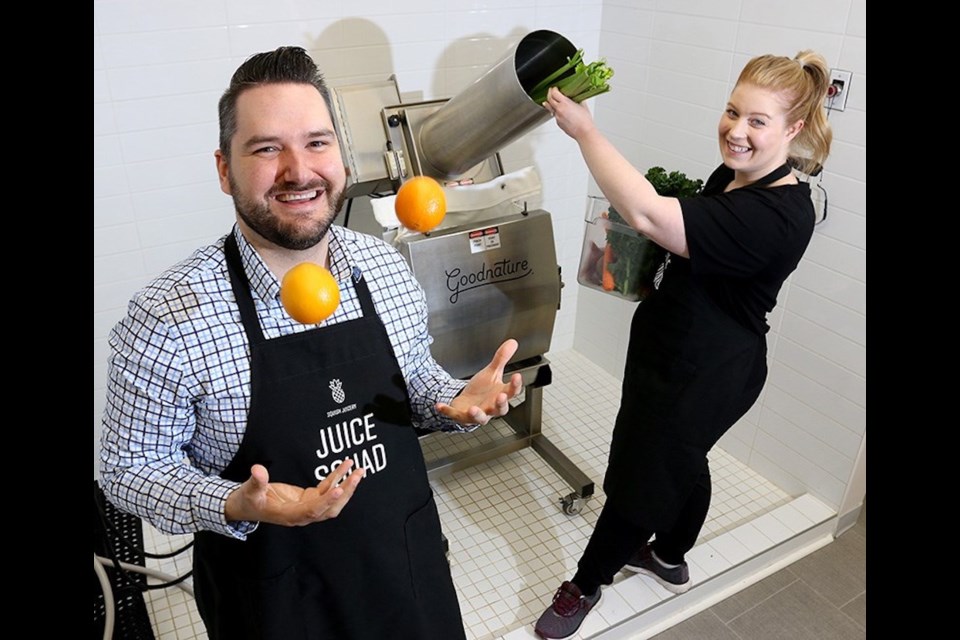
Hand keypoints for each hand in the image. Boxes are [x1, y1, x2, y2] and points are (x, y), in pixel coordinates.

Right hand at [225, 459, 364, 526]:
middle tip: (357, 475)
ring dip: (346, 486)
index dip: (326, 501)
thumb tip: (258, 470)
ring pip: (332, 500)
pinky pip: (326, 489)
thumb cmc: (249, 500)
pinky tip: (344, 467)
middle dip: (346, 493)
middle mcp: (302, 514)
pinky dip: (336, 478)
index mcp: (289, 515)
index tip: (340, 490)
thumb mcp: (249, 491)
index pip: (312, 510)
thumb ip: (256, 481)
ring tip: (358, 470)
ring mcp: (307, 506)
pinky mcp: (308, 498)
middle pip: (329, 508)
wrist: (247, 505)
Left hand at [436, 339, 523, 424]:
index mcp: (500, 395)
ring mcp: (478, 413)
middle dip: (500, 404)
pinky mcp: (462, 416)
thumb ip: (501, 359)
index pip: (512, 391)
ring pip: (481, 418)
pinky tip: (440, 405)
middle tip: (501, 396)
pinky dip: (448, 411)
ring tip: (473, 409)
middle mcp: (491, 407)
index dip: (515, 385)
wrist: (468, 401)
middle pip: (500, 409)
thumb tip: (512, 342)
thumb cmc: (483, 390)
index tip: (517, 376)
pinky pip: (455, 415)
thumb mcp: (492, 373)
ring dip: (477, 414)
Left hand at [543, 86, 596, 139]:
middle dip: (549, 94)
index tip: (555, 88)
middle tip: (551, 91)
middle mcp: (559, 110)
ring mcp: (557, 117)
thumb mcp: (582, 105)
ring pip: (550, 108)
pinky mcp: (558, 123)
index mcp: (565, 103)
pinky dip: (556, 112)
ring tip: (551, 101)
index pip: (554, 93)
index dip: (553, 89)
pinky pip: (555, 115)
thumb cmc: (585, 121)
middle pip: (549, 99)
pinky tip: (559, 111)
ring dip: (550, 103)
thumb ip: (577, 99)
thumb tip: (576, 96)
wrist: (584, 132)